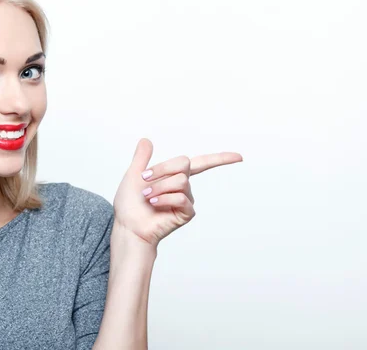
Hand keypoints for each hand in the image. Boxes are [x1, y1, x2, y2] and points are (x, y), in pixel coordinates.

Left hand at [113, 138, 242, 247]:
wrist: (127, 225)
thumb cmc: (129, 205)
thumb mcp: (134, 175)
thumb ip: (142, 158)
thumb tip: (146, 140)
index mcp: (174, 175)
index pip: (202, 163)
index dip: (221, 159)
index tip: (239, 157)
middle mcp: (184, 186)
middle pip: (185, 163)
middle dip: (163, 169)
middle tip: (145, 180)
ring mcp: (186, 200)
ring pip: (181, 180)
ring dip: (160, 187)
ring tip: (148, 197)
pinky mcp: (186, 213)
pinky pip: (181, 198)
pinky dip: (165, 199)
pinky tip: (154, 204)